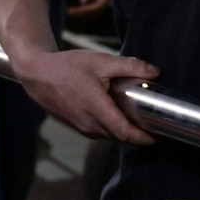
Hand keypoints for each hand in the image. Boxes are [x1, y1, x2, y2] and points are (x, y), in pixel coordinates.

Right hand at [13, 46, 157, 145]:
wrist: (37, 75)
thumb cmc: (67, 66)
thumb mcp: (100, 61)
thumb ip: (129, 66)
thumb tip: (155, 71)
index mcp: (96, 108)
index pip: (125, 133)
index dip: (146, 138)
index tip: (162, 135)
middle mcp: (89, 124)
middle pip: (121, 138)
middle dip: (141, 137)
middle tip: (159, 128)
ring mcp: (82, 128)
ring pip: (111, 137)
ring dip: (127, 134)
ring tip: (144, 124)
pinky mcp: (78, 127)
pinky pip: (101, 133)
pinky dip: (114, 130)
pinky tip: (121, 118)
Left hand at [66, 0, 111, 17]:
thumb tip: (82, 2)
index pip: (98, 5)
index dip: (87, 10)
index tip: (76, 10)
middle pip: (95, 11)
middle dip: (83, 14)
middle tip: (69, 12)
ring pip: (92, 11)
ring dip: (81, 13)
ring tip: (69, 11)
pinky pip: (90, 8)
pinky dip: (82, 10)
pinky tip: (72, 9)